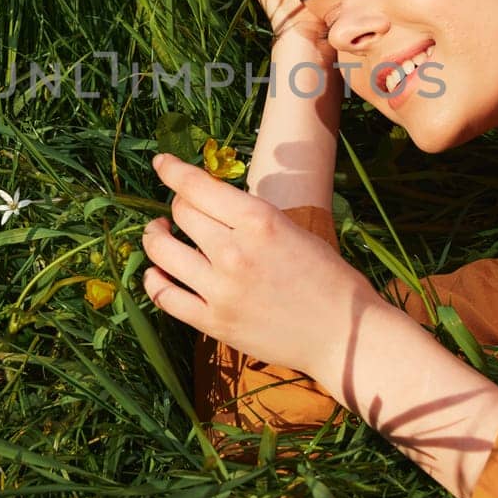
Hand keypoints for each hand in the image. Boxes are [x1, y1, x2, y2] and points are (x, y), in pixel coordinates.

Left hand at [140, 153, 377, 377]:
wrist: (343, 335)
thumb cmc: (328, 279)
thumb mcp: (293, 230)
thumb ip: (250, 218)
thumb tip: (210, 201)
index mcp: (259, 221)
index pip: (197, 186)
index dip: (172, 171)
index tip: (161, 163)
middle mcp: (234, 251)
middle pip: (180, 214)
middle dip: (177, 206)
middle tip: (182, 209)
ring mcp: (220, 289)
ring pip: (163, 251)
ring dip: (156, 237)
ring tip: (160, 233)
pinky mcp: (213, 322)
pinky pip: (164, 296)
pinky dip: (154, 280)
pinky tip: (157, 272)